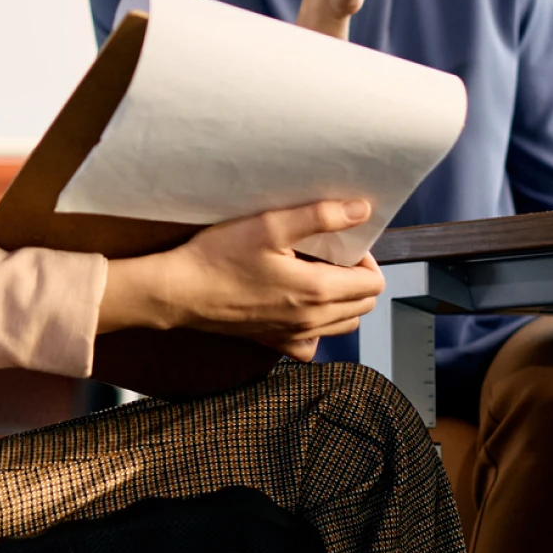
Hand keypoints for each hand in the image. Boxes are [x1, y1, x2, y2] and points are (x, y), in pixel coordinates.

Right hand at [98, 198, 383, 359]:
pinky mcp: (274, 342)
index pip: (373, 284)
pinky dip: (317, 325)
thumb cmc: (219, 256)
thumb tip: (361, 210)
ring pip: (343, 325)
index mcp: (316, 291)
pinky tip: (299, 304)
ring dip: (342, 300)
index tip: (344, 243)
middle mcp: (311, 320)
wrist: (179, 292)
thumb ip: (321, 216)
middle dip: (358, 278)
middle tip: (332, 255)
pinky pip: (312, 342)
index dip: (366, 259)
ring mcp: (293, 335)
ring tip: (318, 274)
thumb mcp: (270, 225)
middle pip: (363, 306)